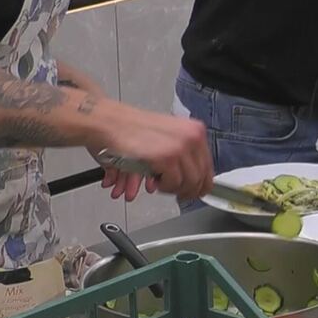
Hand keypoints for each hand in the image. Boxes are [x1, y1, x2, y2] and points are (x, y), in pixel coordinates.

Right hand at [96, 103, 213, 200]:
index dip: (203, 183)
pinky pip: (172, 184)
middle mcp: (192, 137)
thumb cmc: (131, 129)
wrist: (109, 122)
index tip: (198, 191)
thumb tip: (195, 177)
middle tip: (179, 195)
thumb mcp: (168, 136)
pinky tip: (154, 181)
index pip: (208, 165)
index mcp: (195, 130)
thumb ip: (183, 154)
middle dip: (189, 191)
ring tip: (161, 185)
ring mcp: (181, 147)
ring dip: (174, 190)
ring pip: (189, 183)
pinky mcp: (166, 157)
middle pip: (201, 177)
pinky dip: (163, 187)